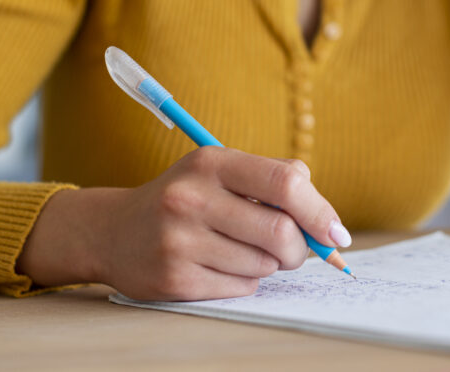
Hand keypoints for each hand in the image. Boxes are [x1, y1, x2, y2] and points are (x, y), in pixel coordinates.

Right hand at [17, 147, 349, 300]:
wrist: (113, 230)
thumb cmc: (188, 198)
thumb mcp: (222, 170)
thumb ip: (277, 183)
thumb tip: (330, 227)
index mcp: (212, 162)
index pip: (286, 183)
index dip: (320, 211)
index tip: (337, 233)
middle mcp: (191, 197)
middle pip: (281, 233)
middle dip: (300, 249)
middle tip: (294, 251)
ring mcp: (179, 240)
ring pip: (264, 265)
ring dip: (269, 264)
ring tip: (242, 249)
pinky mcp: (173, 278)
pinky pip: (240, 287)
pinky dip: (245, 280)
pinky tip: (220, 265)